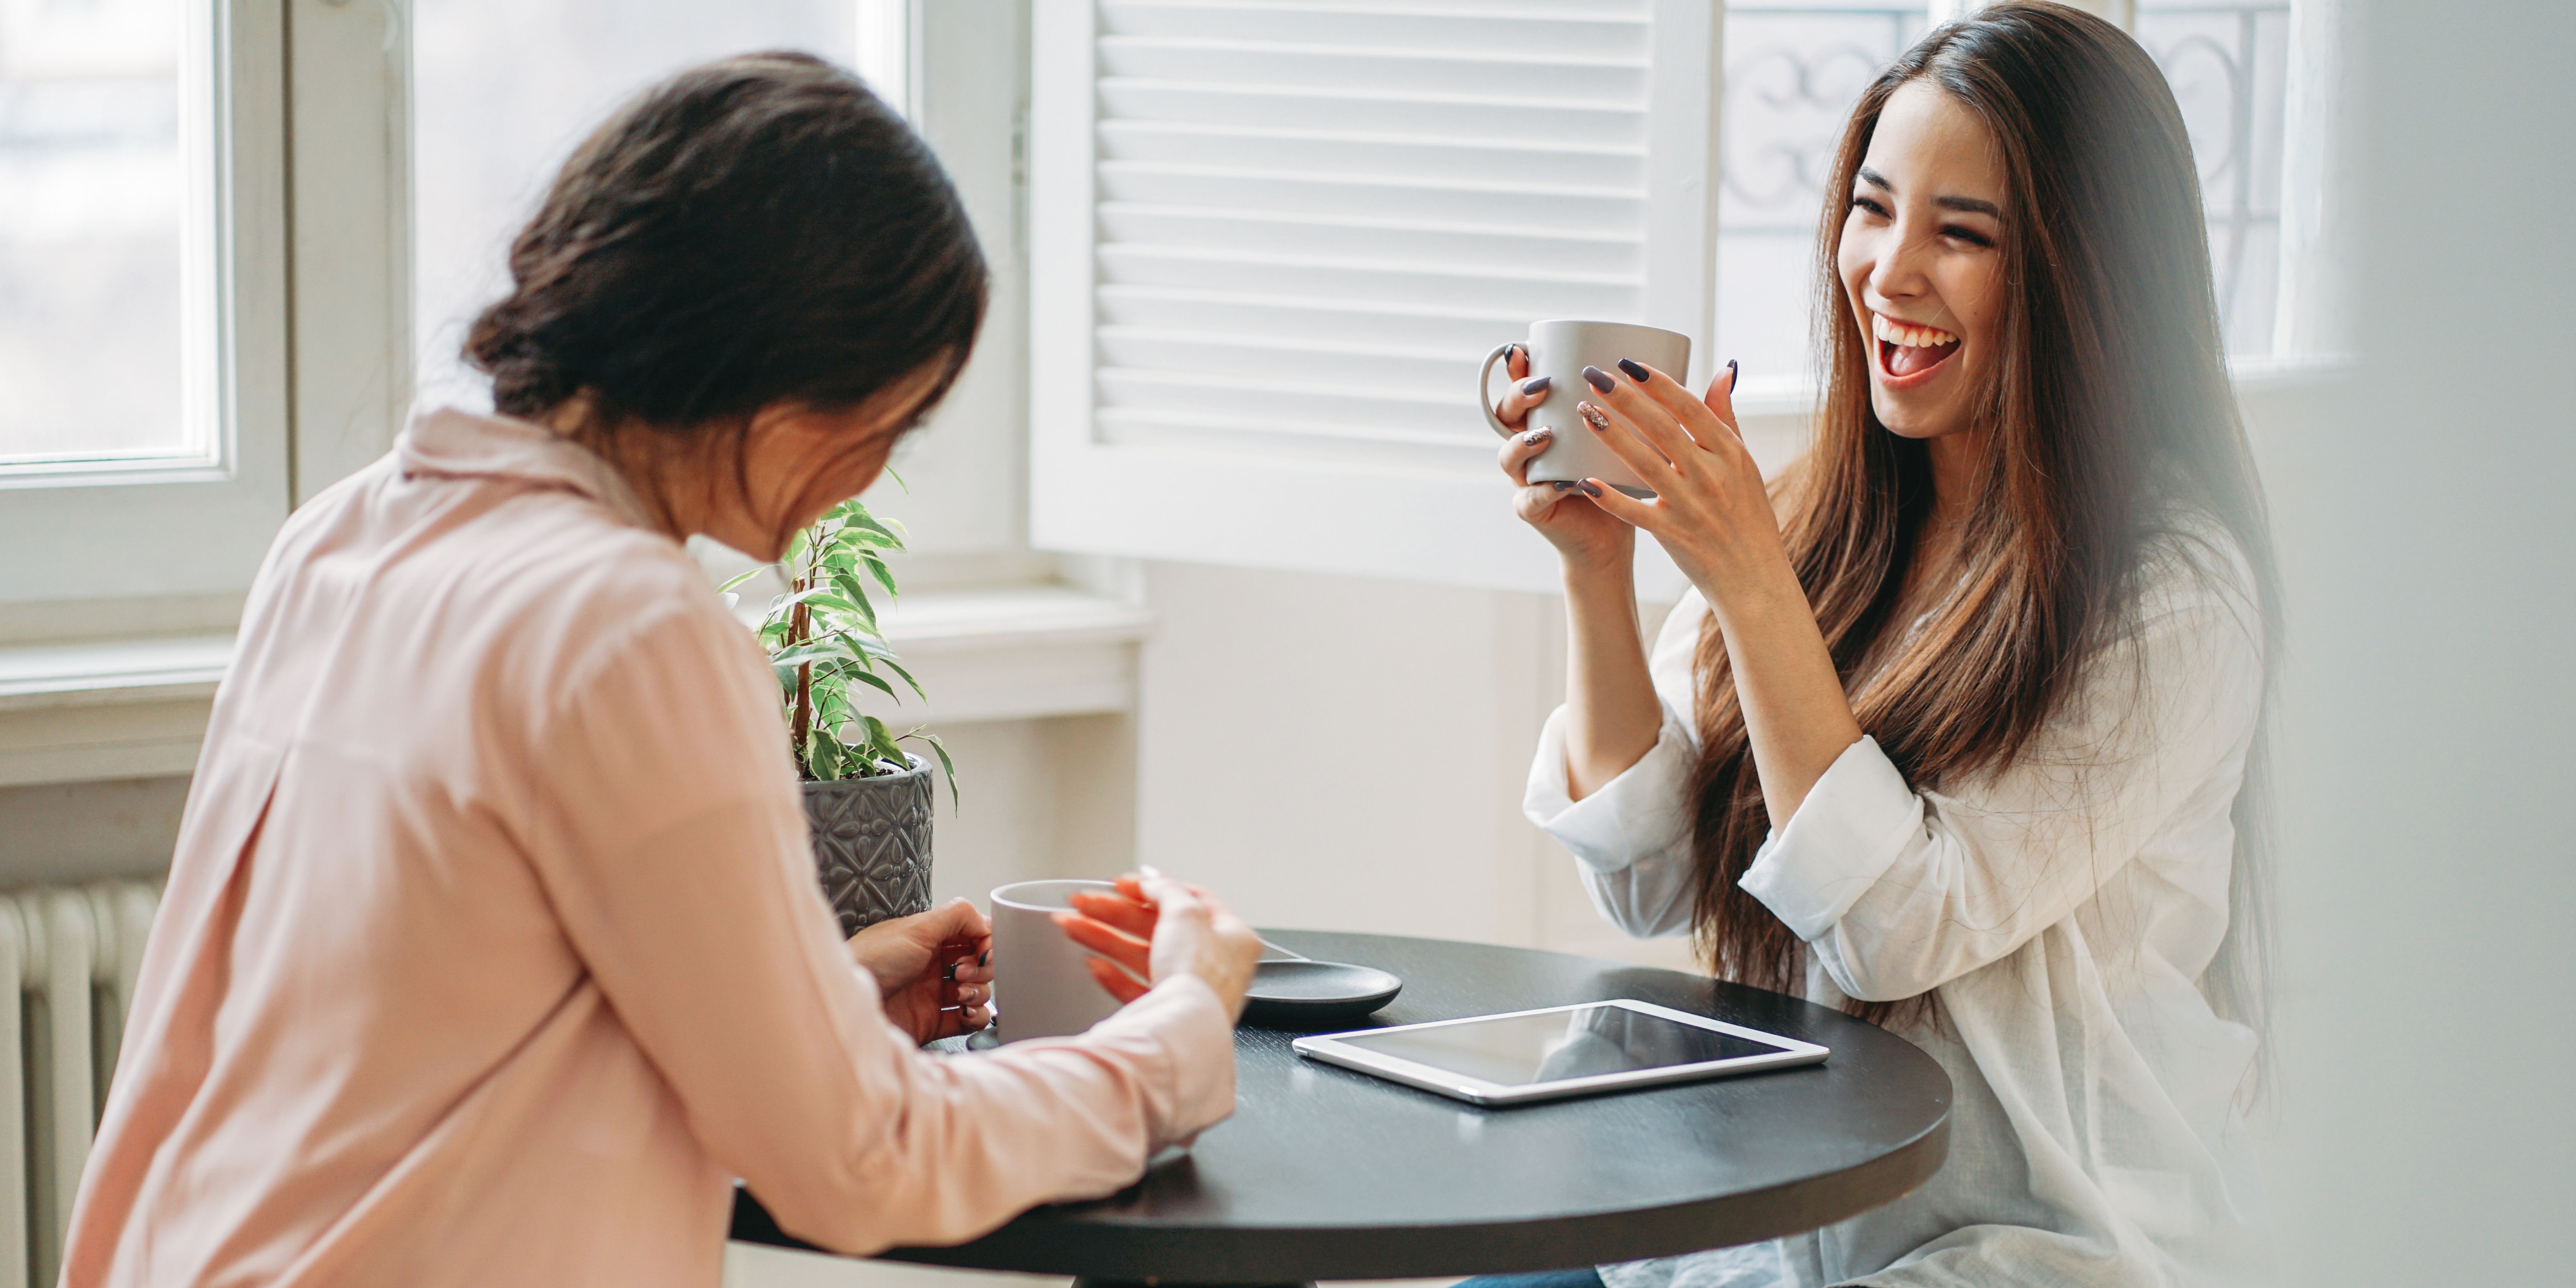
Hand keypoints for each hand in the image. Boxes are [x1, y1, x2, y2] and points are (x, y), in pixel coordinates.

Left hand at [846, 898, 992, 1044]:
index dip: (985, 942)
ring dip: (979, 992)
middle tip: (961, 971)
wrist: (848, 1004)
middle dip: (980, 968)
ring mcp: (935, 994)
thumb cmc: (870, 962)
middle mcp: (934, 965)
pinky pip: (970, 1019)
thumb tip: (985, 920)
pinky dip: (977, 1016)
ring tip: (959, 993)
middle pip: (979, 964)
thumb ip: (956, 916)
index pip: (973, 934)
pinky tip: (965, 1013)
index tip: (983, 950)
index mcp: (930, 938)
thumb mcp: (915, 928)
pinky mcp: (935, 1021)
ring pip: (978, 991)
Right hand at [1054, 868, 1263, 1020]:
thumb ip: (1166, 890)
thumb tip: (1153, 880)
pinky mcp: (1167, 1015)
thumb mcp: (1184, 913)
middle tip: (1083, 903)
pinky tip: (1094, 964)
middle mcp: (1215, 964)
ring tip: (1072, 925)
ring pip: (1141, 956)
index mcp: (1232, 937)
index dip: (1153, 888)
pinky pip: (1136, 988)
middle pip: (1157, 927)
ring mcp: (1189, 992)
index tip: (1123, 884)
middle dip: (1114, 914)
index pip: (1191, 900)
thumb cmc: (1198, 977)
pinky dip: (1114, 975)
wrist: (1182, 1034)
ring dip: (1104, 938)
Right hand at [1493, 346, 1635, 571]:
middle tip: (1541, 387)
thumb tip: (1693, 366)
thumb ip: (1643, 404)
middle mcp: (1530, 447)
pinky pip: (1530, 499)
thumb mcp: (1635, 435)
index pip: (1525, 389)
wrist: (1614, 533)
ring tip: (1545, 435)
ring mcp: (1527, 479)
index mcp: (1547, 421)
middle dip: (1517, 397)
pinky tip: (1562, 483)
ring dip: (1522, 443)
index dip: (1518, 369)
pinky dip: (1543, 491)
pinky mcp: (1535, 510)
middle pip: (1506, 415)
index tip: (1525, 349)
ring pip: (1508, 457)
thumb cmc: (1624, 478)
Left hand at [1564, 359, 1792, 605]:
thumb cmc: (1748, 515)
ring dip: (1611, 435)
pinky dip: (1610, 497)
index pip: (1689, 408)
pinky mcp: (1671, 534)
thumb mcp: (1745, 462)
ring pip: (1644, 462)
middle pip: (1661, 428)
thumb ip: (1727, 417)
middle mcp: (1710, 475)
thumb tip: (1724, 369)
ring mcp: (1689, 505)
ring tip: (1583, 412)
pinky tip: (1583, 481)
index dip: (1658, 383)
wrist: (1753, 576)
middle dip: (1625, 399)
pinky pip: (1635, 511)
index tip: (1628, 363)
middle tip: (1593, 375)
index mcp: (1729, 452)